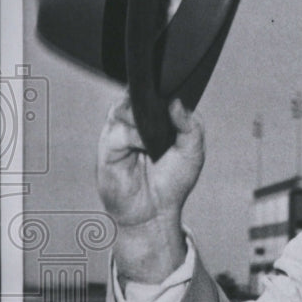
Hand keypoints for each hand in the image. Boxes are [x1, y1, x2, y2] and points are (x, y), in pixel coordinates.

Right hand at [97, 92, 204, 282]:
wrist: (154, 211)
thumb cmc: (172, 182)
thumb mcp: (192, 152)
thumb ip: (190, 126)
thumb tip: (177, 103)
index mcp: (156, 120)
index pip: (157, 93)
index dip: (166, 90)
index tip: (176, 92)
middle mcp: (136, 121)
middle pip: (140, 93)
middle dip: (154, 99)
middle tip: (168, 111)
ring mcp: (120, 130)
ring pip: (128, 105)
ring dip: (145, 116)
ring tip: (157, 136)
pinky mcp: (108, 143)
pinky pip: (120, 127)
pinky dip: (136, 134)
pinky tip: (146, 146)